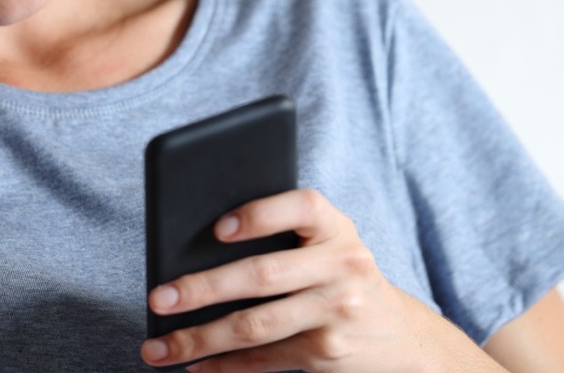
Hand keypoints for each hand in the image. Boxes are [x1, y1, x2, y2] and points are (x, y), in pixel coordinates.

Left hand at [141, 189, 502, 372]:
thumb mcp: (329, 246)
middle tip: (159, 297)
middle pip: (262, 275)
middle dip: (203, 288)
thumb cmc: (341, 278)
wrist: (406, 340)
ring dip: (199, 340)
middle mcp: (342, 266)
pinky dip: (225, 366)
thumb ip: (283, 237)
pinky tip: (194, 367)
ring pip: (255, 326)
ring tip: (158, 348)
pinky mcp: (329, 354)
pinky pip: (265, 360)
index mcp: (336, 227)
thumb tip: (196, 252)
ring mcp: (337, 312)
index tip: (217, 227)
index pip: (300, 206)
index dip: (260, 214)